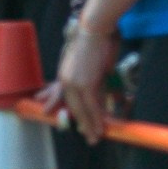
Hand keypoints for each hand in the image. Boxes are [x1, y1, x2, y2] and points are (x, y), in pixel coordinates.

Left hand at [50, 21, 118, 141]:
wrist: (94, 30)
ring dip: (91, 125)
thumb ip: (94, 82)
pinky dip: (97, 117)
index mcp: (64, 75)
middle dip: (82, 124)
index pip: (64, 98)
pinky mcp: (85, 84)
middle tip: (88, 137)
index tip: (71, 121)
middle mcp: (66, 81)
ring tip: (95, 138)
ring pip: (82, 109)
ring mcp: (74, 83)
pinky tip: (101, 127)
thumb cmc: (95, 44)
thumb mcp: (92, 67)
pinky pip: (92, 105)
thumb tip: (103, 96)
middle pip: (74, 107)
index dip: (70, 111)